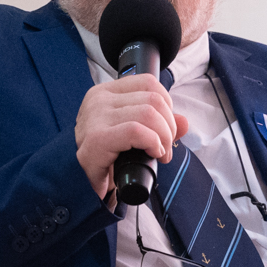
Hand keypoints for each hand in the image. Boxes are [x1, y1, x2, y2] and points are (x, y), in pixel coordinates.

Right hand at [74, 75, 188, 199]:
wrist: (81, 183)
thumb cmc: (106, 157)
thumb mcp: (135, 135)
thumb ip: (159, 125)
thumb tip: (184, 122)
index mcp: (106, 92)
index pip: (148, 83)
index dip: (167, 105)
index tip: (165, 127)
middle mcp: (98, 99)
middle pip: (153, 99)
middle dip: (169, 126)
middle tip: (165, 147)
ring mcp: (95, 117)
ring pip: (149, 114)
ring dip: (164, 137)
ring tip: (160, 153)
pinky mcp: (96, 138)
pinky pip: (136, 131)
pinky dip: (153, 143)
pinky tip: (152, 154)